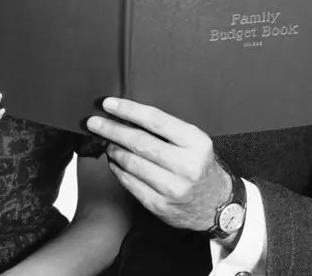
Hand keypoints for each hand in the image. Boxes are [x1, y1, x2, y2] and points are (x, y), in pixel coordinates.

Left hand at [86, 98, 230, 231]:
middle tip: (94, 122)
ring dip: (114, 150)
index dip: (129, 110)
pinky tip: (113, 161)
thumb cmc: (200, 165)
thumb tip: (129, 115)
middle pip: (140, 142)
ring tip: (106, 141)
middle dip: (112, 130)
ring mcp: (173, 188)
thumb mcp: (195, 142)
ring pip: (132, 163)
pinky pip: (131, 184)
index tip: (109, 104)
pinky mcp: (160, 206)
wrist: (216, 205)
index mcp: (196, 142)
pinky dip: (118, 170)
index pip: (156, 120)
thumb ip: (168, 129)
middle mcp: (186, 165)